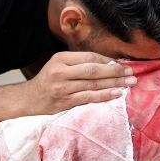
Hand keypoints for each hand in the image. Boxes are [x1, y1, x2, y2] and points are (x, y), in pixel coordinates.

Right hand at [22, 52, 136, 114]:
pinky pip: (88, 98)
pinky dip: (104, 95)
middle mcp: (61, 72)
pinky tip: (117, 94)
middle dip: (115, 71)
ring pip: (93, 84)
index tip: (122, 63)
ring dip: (114, 83)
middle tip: (131, 72)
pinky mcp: (65, 103)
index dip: (108, 60)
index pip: (89, 57)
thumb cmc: (48, 81)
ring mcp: (62, 88)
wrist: (28, 100)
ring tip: (130, 83)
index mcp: (60, 59)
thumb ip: (78, 63)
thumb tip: (108, 63)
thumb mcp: (58, 65)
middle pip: (93, 70)